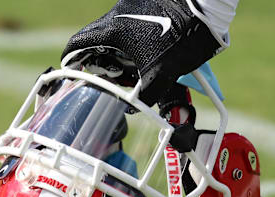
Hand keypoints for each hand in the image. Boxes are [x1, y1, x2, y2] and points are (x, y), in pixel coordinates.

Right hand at [61, 0, 225, 104]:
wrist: (206, 7)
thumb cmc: (181, 37)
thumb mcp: (161, 73)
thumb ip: (144, 95)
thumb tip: (133, 108)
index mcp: (112, 30)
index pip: (78, 43)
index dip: (70, 59)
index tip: (68, 71)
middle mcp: (117, 15)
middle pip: (94, 40)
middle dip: (96, 61)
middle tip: (104, 79)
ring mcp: (132, 8)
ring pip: (113, 34)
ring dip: (114, 54)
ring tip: (127, 72)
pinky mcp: (146, 6)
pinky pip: (130, 28)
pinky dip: (129, 44)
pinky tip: (143, 58)